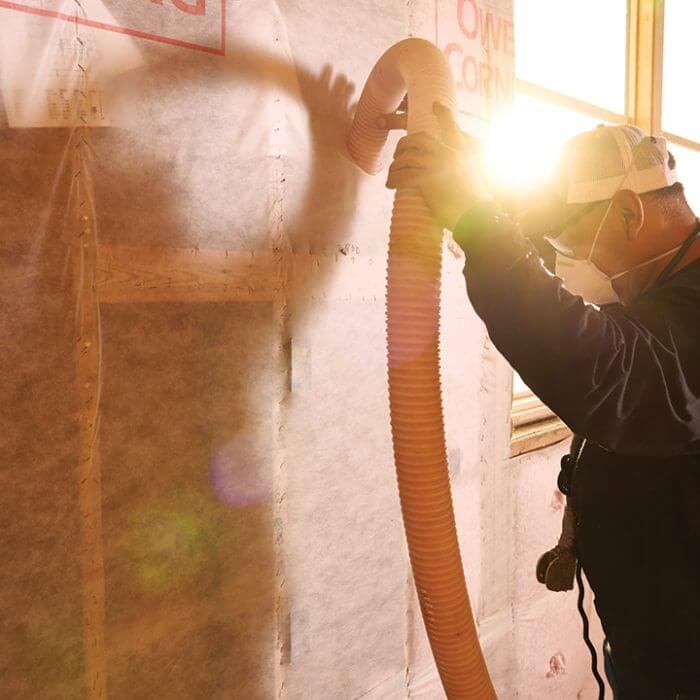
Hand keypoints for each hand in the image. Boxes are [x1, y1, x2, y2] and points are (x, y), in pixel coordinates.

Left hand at [383, 102, 491, 230]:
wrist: (478, 216)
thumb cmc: (476, 204)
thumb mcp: (474, 177)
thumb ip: (464, 168)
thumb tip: (452, 171)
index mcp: (461, 151)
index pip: (451, 127)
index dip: (442, 114)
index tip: (434, 104)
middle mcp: (449, 153)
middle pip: (418, 138)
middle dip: (403, 145)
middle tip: (397, 156)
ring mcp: (438, 165)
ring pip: (407, 157)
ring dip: (395, 167)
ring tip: (392, 176)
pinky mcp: (428, 180)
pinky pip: (403, 176)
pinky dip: (393, 180)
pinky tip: (390, 185)